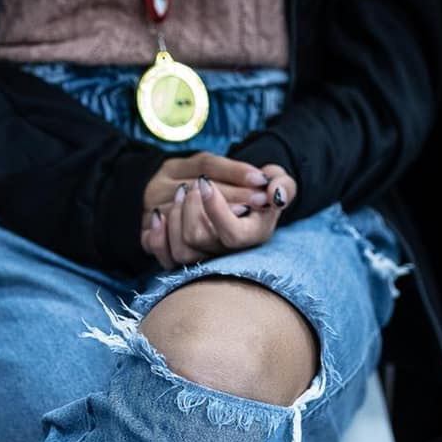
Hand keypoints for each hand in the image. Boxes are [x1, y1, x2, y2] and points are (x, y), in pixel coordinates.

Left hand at [141, 163, 296, 269]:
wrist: (243, 196)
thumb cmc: (262, 189)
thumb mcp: (279, 181)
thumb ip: (283, 186)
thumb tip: (274, 194)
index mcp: (254, 236)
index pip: (232, 235)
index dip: (215, 208)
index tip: (206, 182)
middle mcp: (229, 254)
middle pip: (199, 239)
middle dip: (191, 205)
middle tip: (195, 184)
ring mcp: (206, 259)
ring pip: (180, 251)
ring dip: (175, 216)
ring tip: (181, 192)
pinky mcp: (186, 259)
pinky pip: (165, 259)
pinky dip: (158, 236)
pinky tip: (160, 214)